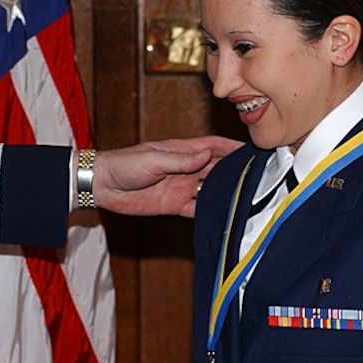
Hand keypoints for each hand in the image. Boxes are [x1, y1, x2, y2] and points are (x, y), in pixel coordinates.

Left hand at [93, 136, 242, 217]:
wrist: (102, 185)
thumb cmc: (124, 164)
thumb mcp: (153, 158)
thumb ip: (181, 160)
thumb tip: (207, 154)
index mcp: (181, 151)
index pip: (213, 146)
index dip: (232, 147)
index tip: (253, 149)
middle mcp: (185, 168)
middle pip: (217, 168)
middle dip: (236, 170)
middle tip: (260, 175)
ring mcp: (181, 186)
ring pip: (211, 189)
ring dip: (227, 192)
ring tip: (249, 196)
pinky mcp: (174, 205)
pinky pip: (197, 208)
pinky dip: (210, 211)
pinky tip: (225, 215)